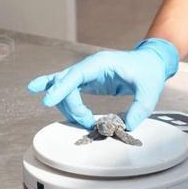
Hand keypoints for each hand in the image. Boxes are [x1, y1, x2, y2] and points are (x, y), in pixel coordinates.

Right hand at [27, 38, 178, 129]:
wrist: (151, 62)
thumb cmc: (149, 71)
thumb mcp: (149, 91)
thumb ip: (139, 109)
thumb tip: (125, 127)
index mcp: (101, 64)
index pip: (75, 75)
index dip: (61, 89)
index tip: (48, 102)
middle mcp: (89, 66)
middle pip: (65, 82)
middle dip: (68, 104)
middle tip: (85, 121)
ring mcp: (87, 73)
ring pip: (63, 86)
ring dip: (67, 106)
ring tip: (85, 120)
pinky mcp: (87, 81)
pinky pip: (67, 87)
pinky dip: (56, 92)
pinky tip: (36, 90)